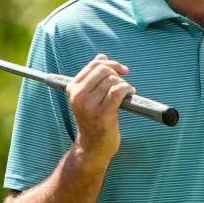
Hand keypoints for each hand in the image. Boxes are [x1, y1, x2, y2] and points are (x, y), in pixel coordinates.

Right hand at [66, 54, 134, 170]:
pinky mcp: (102, 114)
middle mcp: (78, 96)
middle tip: (124, 82)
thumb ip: (93, 76)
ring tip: (126, 92)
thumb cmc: (93, 120)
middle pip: (103, 70)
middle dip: (118, 73)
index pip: (93, 65)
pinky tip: (130, 93)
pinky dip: (127, 89)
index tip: (121, 69)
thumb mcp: (88, 96)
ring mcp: (90, 105)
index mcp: (73, 88)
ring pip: (112, 81)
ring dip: (124, 84)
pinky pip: (118, 92)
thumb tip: (101, 56)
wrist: (93, 146)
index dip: (110, 63)